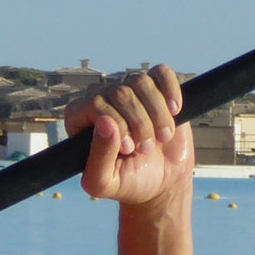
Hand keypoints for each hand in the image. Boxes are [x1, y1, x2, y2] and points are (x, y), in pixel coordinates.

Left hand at [63, 63, 193, 212]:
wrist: (161, 182)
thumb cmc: (127, 182)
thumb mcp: (104, 182)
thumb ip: (98, 158)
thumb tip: (105, 121)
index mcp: (79, 118)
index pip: (95, 104)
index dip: (117, 124)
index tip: (129, 148)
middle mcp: (101, 98)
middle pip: (121, 93)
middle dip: (140, 123)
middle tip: (146, 148)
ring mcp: (128, 90)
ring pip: (142, 82)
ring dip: (157, 114)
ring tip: (162, 137)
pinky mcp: (154, 87)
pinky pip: (161, 72)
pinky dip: (171, 91)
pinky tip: (175, 111)